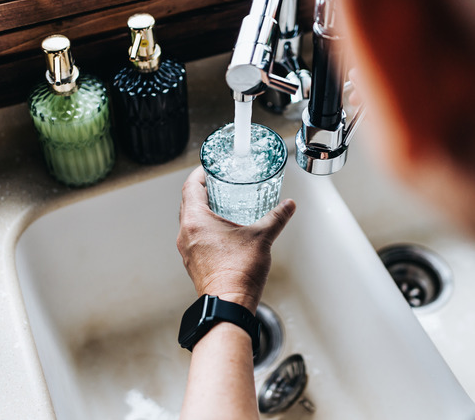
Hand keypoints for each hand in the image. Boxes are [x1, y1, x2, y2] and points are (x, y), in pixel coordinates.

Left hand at [177, 166, 295, 311]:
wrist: (229, 306)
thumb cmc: (238, 273)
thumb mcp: (261, 238)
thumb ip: (276, 218)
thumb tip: (288, 206)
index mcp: (196, 221)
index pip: (190, 187)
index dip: (199, 174)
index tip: (209, 167)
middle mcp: (186, 234)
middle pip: (188, 203)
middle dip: (203, 191)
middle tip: (218, 183)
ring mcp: (187, 250)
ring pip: (190, 222)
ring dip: (203, 211)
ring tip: (222, 205)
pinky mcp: (193, 263)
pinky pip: (194, 238)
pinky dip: (205, 229)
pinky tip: (222, 232)